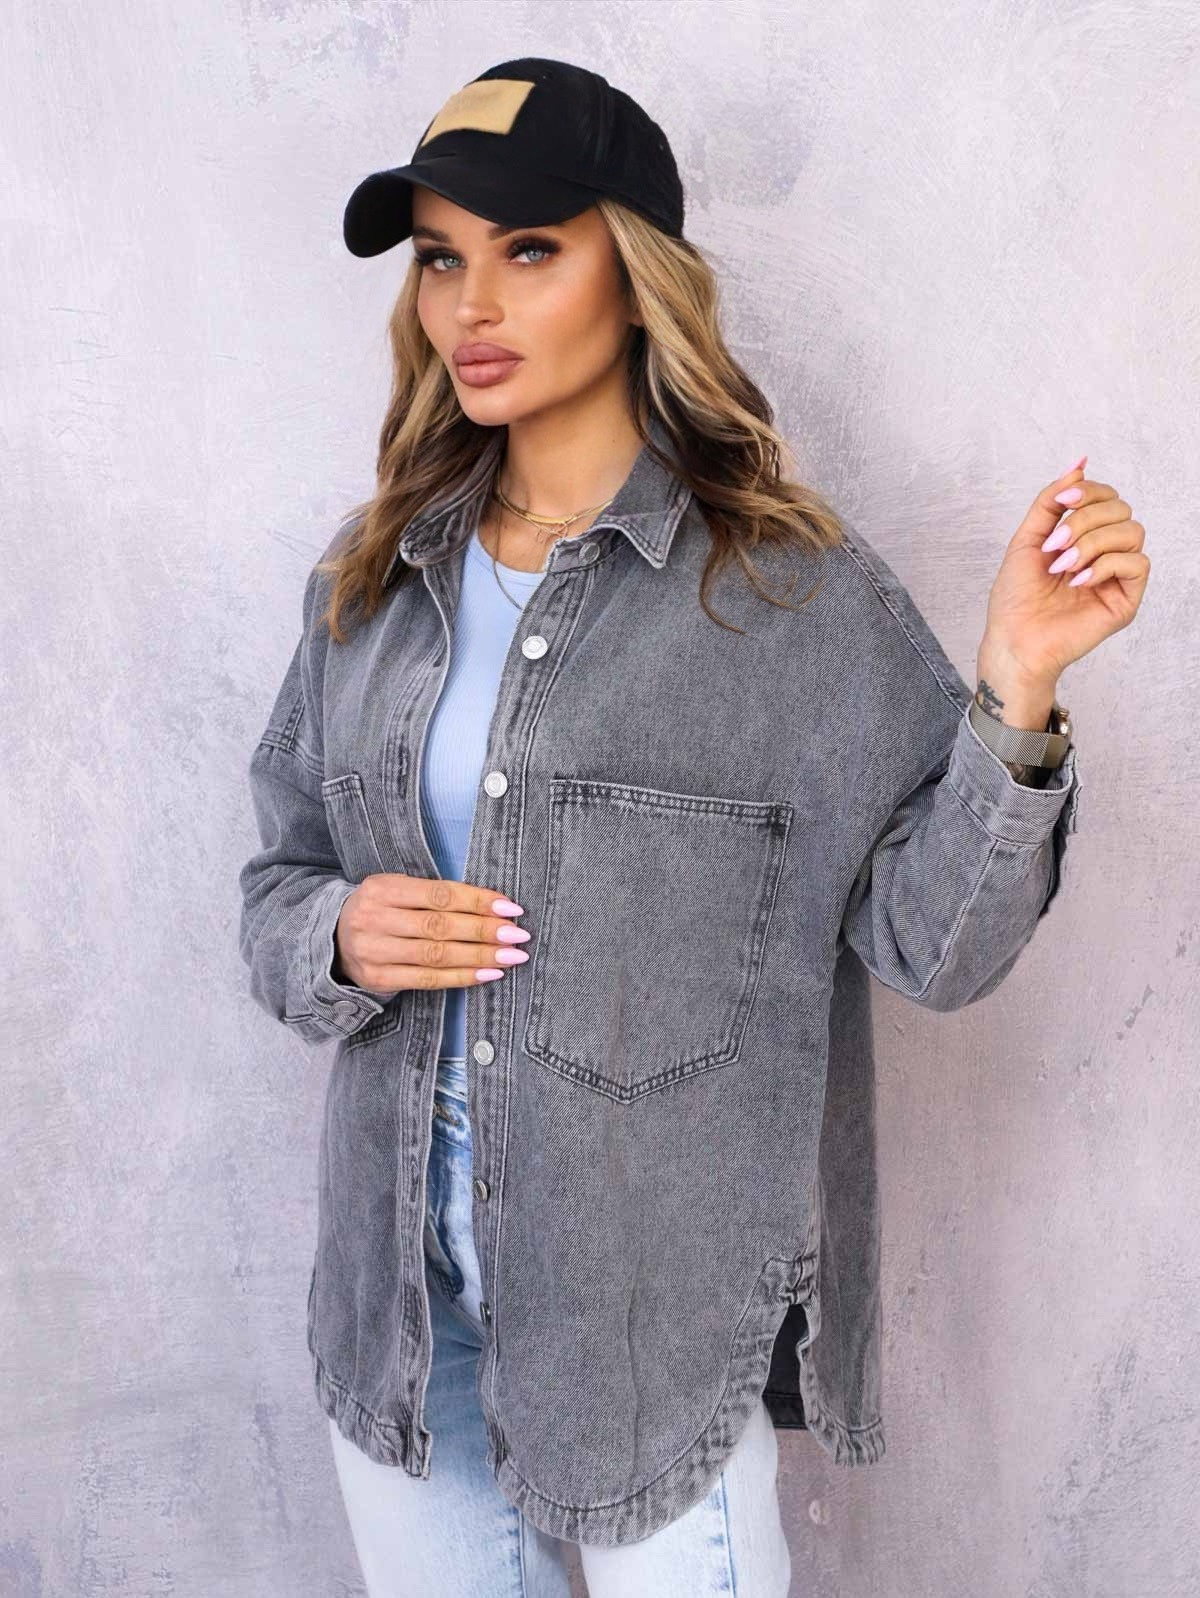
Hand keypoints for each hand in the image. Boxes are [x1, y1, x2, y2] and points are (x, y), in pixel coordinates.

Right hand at [333, 874, 529, 993]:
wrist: (332, 938)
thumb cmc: (381, 910)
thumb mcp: (398, 891)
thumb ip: (435, 895)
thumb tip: (494, 907)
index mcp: (382, 888)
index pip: (439, 894)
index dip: (477, 901)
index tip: (510, 908)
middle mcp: (374, 919)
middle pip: (439, 927)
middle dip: (483, 931)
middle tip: (518, 934)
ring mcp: (374, 952)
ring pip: (435, 955)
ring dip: (479, 956)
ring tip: (511, 956)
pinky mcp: (378, 979)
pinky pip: (427, 980)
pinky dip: (461, 978)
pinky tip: (488, 973)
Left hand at [980, 457, 1150, 689]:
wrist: (1013, 640)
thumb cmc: (1016, 598)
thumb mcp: (1028, 538)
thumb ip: (1052, 501)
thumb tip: (1079, 463)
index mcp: (1085, 538)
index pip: (1108, 497)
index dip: (1088, 491)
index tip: (1061, 502)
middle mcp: (1105, 553)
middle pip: (1121, 509)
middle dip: (1085, 520)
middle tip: (1054, 546)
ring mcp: (1118, 576)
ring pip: (1132, 532)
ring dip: (1092, 543)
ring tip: (1063, 567)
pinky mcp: (1126, 599)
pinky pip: (1137, 563)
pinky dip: (1105, 565)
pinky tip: (1079, 582)